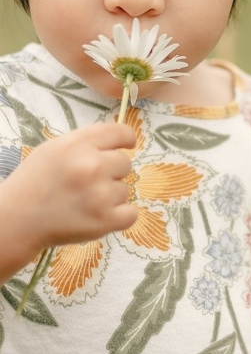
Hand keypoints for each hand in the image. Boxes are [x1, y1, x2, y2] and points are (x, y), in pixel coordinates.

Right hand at [1, 122, 137, 254]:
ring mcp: (100, 194)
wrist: (17, 219)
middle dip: (112, 172)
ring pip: (125, 190)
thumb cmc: (34, 182)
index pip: (120, 132)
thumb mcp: (54, 149)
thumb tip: (115, 144)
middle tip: (90, 183)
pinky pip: (131, 214)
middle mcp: (92, 165)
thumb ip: (85, 144)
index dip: (126, 139)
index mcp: (78, 144)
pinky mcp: (105, 220)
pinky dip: (119, 216)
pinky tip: (100, 215)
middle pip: (125, 163)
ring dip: (110, 197)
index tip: (127, 145)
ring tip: (84, 202)